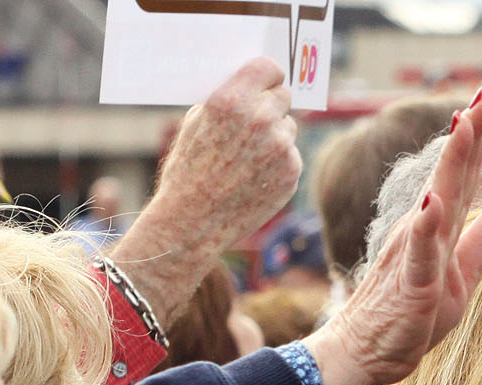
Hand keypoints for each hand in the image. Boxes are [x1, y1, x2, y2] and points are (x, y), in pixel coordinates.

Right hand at [109, 58, 298, 321]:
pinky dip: (279, 162)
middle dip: (272, 104)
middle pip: (284, 96)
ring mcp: (281, 147)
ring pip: (289, 127)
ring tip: (248, 156)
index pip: (270, 68)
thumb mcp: (197, 122)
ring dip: (275, 135)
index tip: (266, 82)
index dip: (268, 76)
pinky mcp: (292, 172)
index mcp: (232, 99)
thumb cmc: (188, 169)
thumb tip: (253, 89)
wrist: (194, 220)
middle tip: (257, 119)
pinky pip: (291, 155)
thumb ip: (229, 101)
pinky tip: (255, 176)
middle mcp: (261, 119)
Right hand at [304, 90, 481, 384]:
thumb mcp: (456, 283)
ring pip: (436, 200)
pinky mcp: (411, 284)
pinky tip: (434, 202)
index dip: (476, 142)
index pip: (461, 179)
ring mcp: (415, 254)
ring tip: (465, 125)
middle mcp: (422, 231)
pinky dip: (427, 226)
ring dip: (451, 162)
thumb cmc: (407, 320)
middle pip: (450, 176)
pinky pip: (420, 252)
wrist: (365, 353)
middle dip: (468, 135)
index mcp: (437, 230)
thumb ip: (477, 249)